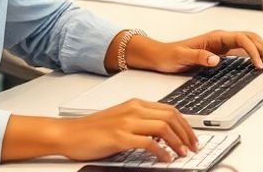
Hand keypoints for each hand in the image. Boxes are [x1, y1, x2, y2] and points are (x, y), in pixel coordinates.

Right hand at [60, 98, 198, 161]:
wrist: (69, 133)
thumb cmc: (93, 129)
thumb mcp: (122, 120)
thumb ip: (141, 123)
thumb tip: (163, 135)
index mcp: (136, 104)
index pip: (170, 110)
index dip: (185, 124)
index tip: (192, 137)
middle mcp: (133, 109)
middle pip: (171, 117)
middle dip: (186, 133)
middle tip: (193, 147)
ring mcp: (126, 122)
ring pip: (163, 127)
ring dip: (177, 142)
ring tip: (183, 153)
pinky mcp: (119, 136)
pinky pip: (148, 142)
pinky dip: (161, 151)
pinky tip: (165, 158)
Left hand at [127, 30, 262, 72]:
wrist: (160, 55)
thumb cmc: (169, 55)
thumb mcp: (181, 57)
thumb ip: (198, 57)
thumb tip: (215, 60)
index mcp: (215, 37)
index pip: (241, 39)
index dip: (253, 51)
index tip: (258, 64)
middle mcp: (221, 38)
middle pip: (249, 38)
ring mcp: (222, 44)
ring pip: (248, 42)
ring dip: (261, 49)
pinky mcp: (221, 51)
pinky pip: (242, 49)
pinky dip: (253, 54)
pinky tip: (258, 62)